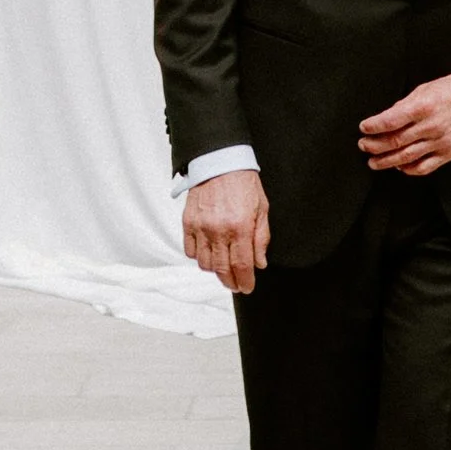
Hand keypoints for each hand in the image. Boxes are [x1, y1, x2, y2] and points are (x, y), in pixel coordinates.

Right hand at [182, 168, 268, 295]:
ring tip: (223, 268)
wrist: (220, 161)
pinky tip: (208, 253)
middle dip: (230, 282)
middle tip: (236, 285)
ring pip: (205, 264)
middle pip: (222, 269)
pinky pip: (190, 251)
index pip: (242, 265)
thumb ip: (261, 237)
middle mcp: (219, 230)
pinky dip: (199, 257)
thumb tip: (260, 263)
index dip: (245, 281)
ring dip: (215, 270)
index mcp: (240, 226)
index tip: (247, 288)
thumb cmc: (243, 182)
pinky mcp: (188, 223)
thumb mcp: (262, 208)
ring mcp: (201, 227)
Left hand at [358, 73, 450, 174]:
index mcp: (424, 106)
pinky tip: (399, 167)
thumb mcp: (427, 88)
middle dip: (375, 145)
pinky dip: (409, 170)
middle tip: (363, 145)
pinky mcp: (448, 153)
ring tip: (373, 161)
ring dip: (386, 161)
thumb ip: (406, 104)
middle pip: (395, 141)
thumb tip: (388, 117)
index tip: (364, 128)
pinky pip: (424, 167)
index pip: (391, 120)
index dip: (374, 126)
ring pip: (406, 157)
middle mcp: (431, 126)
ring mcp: (440, 142)